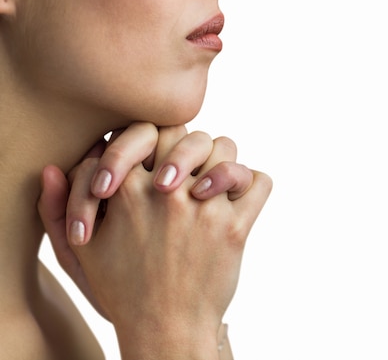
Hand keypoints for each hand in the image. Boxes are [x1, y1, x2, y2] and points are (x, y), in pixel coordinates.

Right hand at [38, 123, 269, 323]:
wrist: (164, 330)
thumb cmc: (123, 289)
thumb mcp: (82, 250)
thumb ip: (63, 206)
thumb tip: (57, 167)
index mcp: (127, 190)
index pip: (146, 129)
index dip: (150, 142)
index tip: (153, 166)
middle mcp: (168, 193)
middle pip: (189, 133)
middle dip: (187, 148)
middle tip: (185, 172)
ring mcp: (205, 209)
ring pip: (226, 148)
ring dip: (220, 162)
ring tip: (211, 184)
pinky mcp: (235, 228)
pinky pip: (260, 182)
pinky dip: (253, 184)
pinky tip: (237, 198)